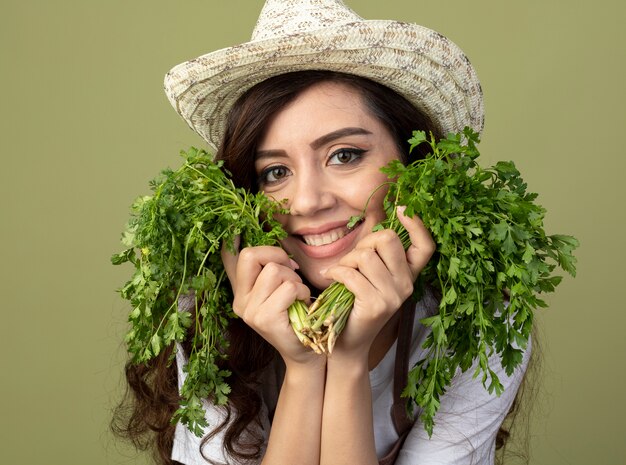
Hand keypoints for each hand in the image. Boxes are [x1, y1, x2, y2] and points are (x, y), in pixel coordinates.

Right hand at [221, 241, 318, 365]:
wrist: (304, 353)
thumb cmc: (295, 318)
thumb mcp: (279, 293)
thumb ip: (271, 273)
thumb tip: (276, 249)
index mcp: (241, 292)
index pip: (229, 261)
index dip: (229, 243)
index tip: (232, 229)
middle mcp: (240, 301)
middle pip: (251, 255)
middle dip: (277, 255)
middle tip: (291, 271)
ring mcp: (250, 310)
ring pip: (274, 270)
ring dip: (294, 278)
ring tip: (298, 295)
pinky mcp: (265, 318)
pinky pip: (289, 287)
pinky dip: (302, 291)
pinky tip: (302, 304)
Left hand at [321, 206, 434, 356]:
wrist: (348, 343)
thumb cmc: (356, 303)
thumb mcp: (373, 277)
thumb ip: (378, 255)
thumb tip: (376, 226)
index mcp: (409, 275)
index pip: (426, 246)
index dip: (416, 224)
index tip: (400, 210)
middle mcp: (406, 285)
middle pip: (387, 240)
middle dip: (364, 243)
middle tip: (352, 260)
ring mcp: (393, 296)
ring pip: (366, 256)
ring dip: (346, 260)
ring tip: (340, 273)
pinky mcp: (375, 305)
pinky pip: (351, 274)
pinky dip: (336, 272)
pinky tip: (331, 277)